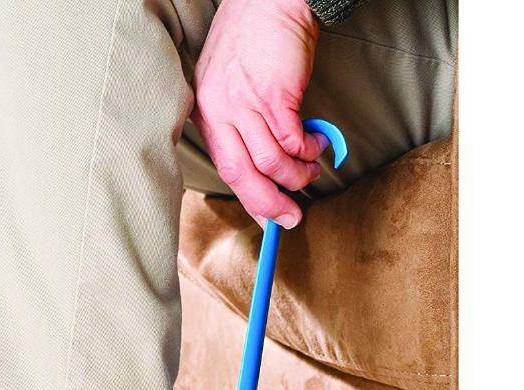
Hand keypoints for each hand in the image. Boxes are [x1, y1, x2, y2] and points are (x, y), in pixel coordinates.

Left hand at [191, 0, 324, 228]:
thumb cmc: (253, 39)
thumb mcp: (228, 84)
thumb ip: (238, 124)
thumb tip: (263, 166)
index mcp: (207, 113)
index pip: (226, 170)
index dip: (249, 200)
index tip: (267, 217)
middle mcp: (220, 112)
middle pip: (243, 177)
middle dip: (270, 204)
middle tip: (291, 217)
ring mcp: (246, 105)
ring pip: (272, 163)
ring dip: (297, 174)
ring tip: (311, 169)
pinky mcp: (275, 96)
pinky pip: (292, 141)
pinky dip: (308, 150)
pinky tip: (317, 143)